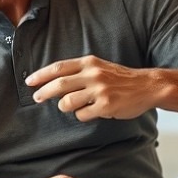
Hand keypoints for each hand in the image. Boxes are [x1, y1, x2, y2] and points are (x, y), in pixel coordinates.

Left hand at [25, 55, 156, 120]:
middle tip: (37, 98)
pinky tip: (90, 111)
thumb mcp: (99, 67)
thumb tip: (55, 83)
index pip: (58, 67)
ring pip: (67, 102)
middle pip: (59, 85)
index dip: (41, 75)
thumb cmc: (120, 78)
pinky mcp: (105, 106)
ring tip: (70, 106)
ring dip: (64, 106)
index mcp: (89, 63)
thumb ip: (79, 72)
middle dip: (43, 92)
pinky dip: (82, 115)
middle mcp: (93, 74)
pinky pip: (82, 114)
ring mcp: (99, 90)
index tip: (30, 81)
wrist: (147, 86)